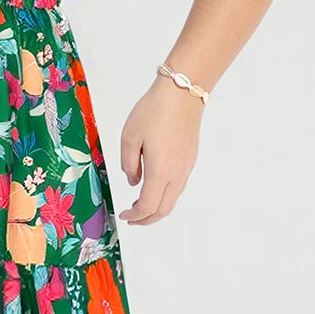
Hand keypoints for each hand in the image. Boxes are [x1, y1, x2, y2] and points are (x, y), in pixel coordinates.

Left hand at [118, 72, 203, 225]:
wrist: (182, 94)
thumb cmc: (154, 112)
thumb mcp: (129, 137)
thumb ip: (128, 164)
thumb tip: (133, 182)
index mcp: (159, 172)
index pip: (148, 207)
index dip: (135, 216)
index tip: (124, 214)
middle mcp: (176, 174)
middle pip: (163, 210)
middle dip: (146, 219)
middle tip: (132, 218)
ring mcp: (186, 168)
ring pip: (172, 200)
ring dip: (156, 208)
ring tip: (140, 204)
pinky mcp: (190, 160)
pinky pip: (178, 187)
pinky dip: (164, 195)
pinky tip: (153, 187)